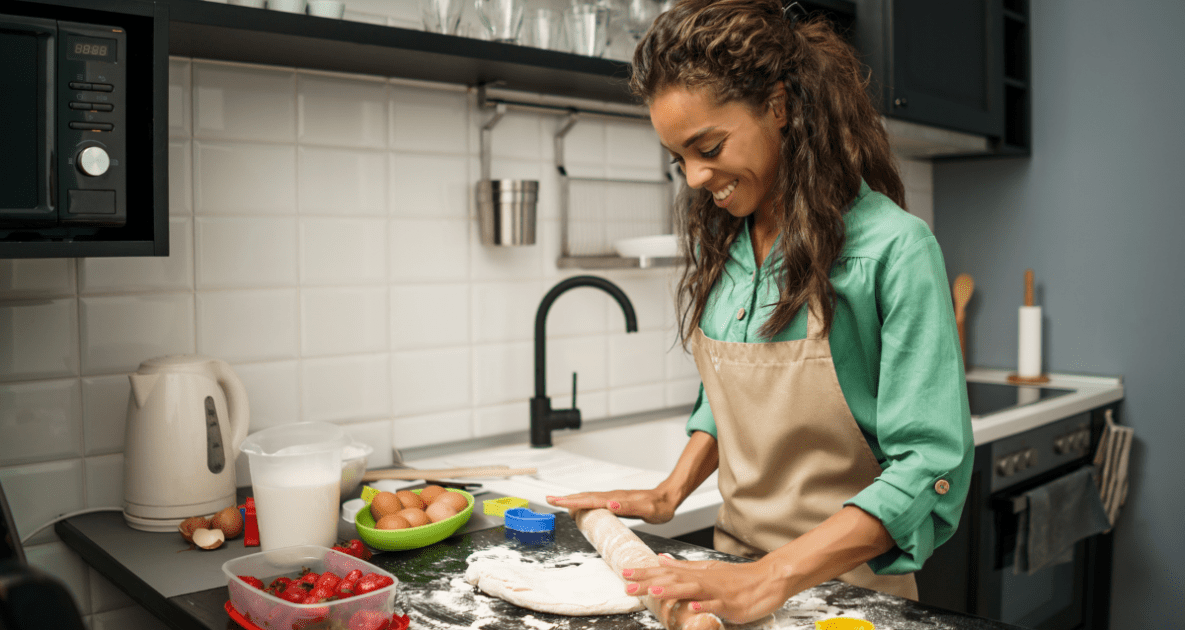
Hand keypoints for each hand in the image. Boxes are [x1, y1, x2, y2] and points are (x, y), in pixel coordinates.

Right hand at [545, 488, 677, 524]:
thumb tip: (609, 504)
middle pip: (585, 496)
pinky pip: (595, 501)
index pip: (590, 500)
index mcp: (616, 499)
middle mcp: (612, 496)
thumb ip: (629, 508)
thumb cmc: (659, 507)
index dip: (572, 501)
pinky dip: (584, 502)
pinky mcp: (616, 501)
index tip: (556, 501)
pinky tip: (581, 506)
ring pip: (589, 497)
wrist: (668, 498)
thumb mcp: (647, 510)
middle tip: (549, 499)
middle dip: (566, 498)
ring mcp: (613, 498)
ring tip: (559, 501)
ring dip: (573, 499)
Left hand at [621, 555, 788, 623]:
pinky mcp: (730, 604)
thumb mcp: (707, 569)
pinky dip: (705, 605)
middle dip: (650, 582)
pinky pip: (716, 605)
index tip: (625, 573)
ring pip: (692, 590)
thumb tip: (662, 559)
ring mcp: (717, 592)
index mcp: (697, 574)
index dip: (645, 573)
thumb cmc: (737, 578)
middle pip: (673, 580)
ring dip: (672, 590)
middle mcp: (704, 580)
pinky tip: (693, 606)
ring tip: (655, 592)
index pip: (666, 573)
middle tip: (628, 584)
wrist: (768, 579)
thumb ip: (684, 566)